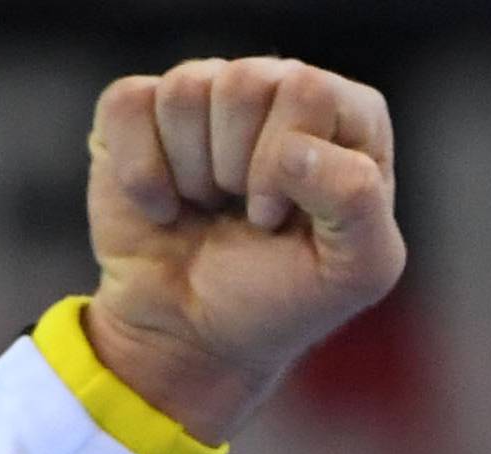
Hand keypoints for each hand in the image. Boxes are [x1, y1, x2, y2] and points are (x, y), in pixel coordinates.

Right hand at [84, 57, 406, 442]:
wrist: (196, 333)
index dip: (289, 161)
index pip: (311, 91)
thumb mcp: (356, 270)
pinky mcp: (141, 109)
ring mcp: (209, 95)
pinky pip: (130, 105)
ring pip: (187, 89)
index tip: (281, 219)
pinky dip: (144, 176)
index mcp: (348, 122)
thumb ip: (360, 202)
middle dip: (240, 168)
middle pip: (246, 82)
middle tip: (247, 217)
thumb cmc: (283, 298)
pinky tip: (165, 207)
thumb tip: (293, 148)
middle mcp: (280, 92)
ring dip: (196, 175)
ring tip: (211, 209)